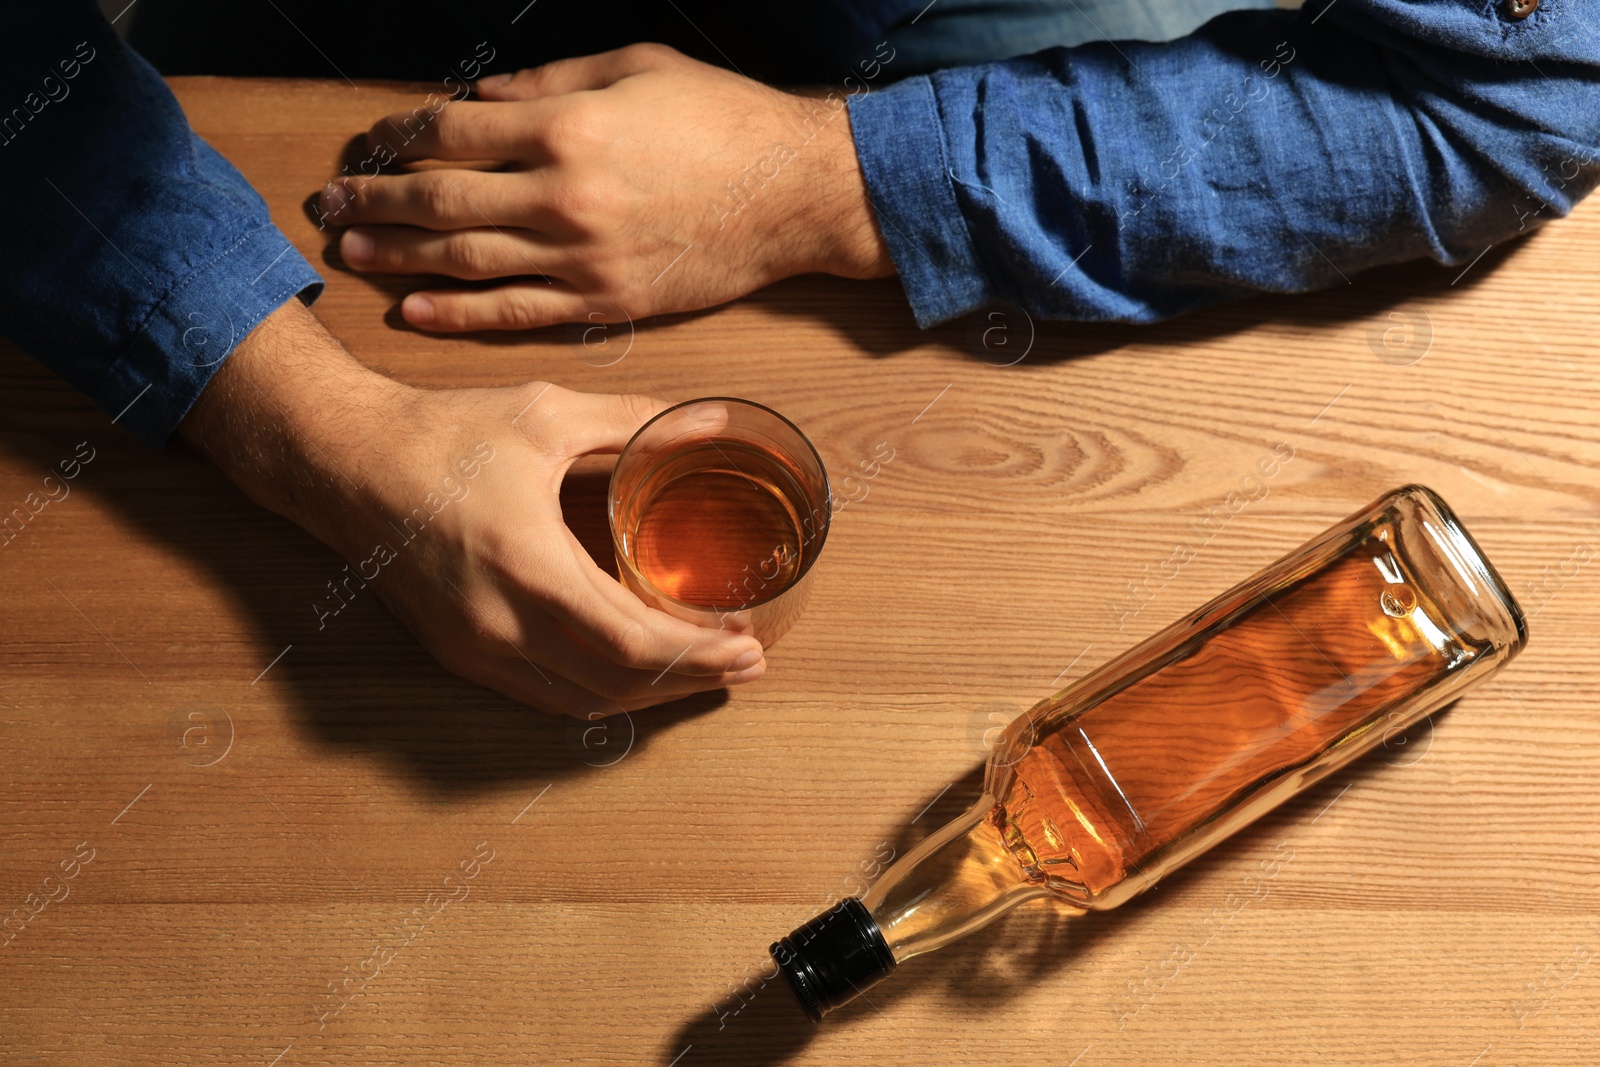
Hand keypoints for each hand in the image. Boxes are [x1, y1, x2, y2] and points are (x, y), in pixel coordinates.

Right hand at [181, 300, 765, 716]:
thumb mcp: (548, 414)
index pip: (635, 644)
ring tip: (701, 670)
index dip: (700, 654)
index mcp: (530, 567)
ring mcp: (475, 649)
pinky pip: (544, 694)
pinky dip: (600, 691)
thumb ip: (638, 422)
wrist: (342, 461)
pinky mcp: (458, 654)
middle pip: (618, 685)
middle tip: (744, 664)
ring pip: (582, 702)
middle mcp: (501, 625)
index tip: (749, 645)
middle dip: (691, 679)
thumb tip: (713, 422)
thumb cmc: (442, 436)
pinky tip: (632, 672)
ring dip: (649, 694)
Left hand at [317, 43, 893, 331]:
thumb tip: (482, 99)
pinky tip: (415, 312)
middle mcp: (564, 196)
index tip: (368, 142)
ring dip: (400, 260)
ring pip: (467, 262)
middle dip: (376, 202)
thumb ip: (552, 83)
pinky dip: (460, 316)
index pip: (453, 132)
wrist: (796, 195)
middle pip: (442, 201)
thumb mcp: (638, 68)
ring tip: (351, 255)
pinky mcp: (607, 302)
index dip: (398, 136)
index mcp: (568, 128)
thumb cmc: (725, 119)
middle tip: (329, 207)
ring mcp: (584, 258)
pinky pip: (517, 313)